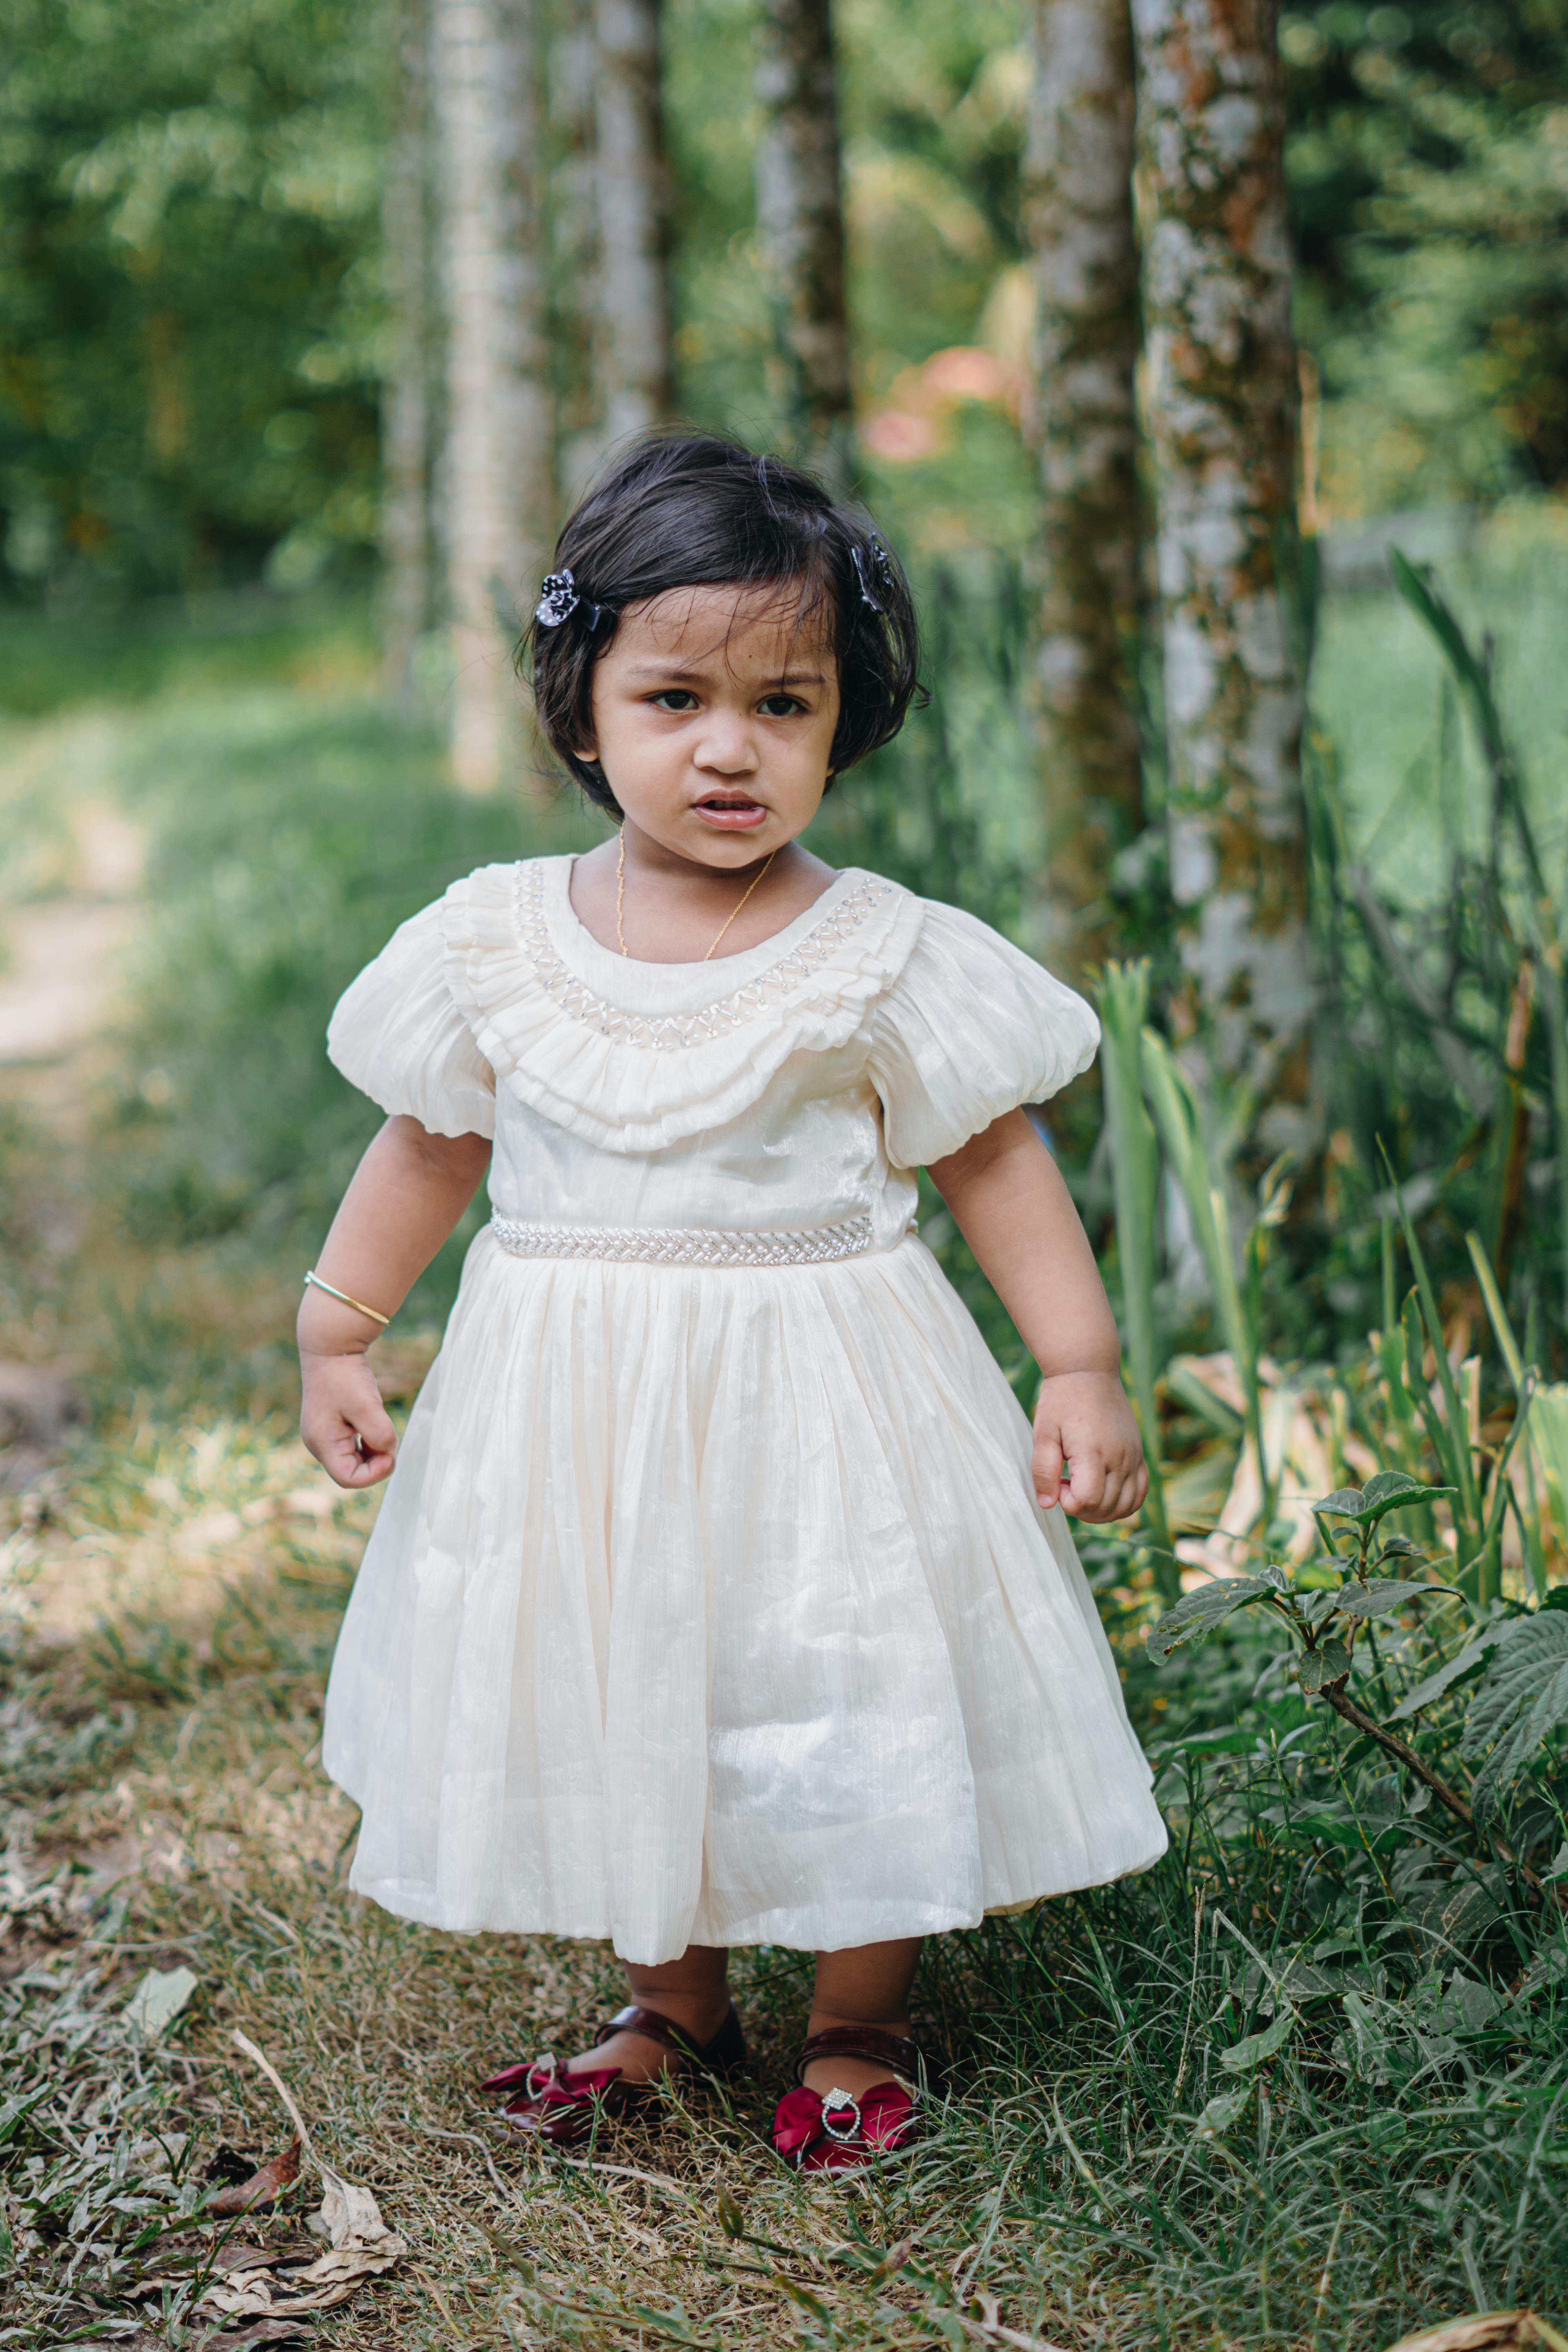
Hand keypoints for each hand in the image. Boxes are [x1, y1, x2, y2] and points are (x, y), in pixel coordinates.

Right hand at [301, 1350, 397, 1487]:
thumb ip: (379, 1433)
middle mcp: (319, 1444)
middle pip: (353, 1471)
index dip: (374, 1474)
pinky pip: (355, 1446)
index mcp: (323, 1443)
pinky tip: (377, 1424)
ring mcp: (325, 1435)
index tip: (390, 1454)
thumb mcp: (366, 1405)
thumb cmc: (345, 1375)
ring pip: (355, 1459)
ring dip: (375, 1451)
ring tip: (384, 1428)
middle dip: (377, 1461)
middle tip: (391, 1439)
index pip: (349, 1478)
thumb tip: (388, 1452)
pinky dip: (370, 1441)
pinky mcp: (333, 1427)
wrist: (331, 1347)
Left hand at [1031, 1370, 1147, 1522]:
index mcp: (1093, 1451)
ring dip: (1101, 1511)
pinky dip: (1124, 1503)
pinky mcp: (1139, 1454)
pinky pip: (1140, 1492)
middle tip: (1064, 1485)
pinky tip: (1103, 1491)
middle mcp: (1119, 1457)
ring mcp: (1133, 1456)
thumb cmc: (1061, 1401)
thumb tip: (1048, 1505)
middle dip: (1081, 1508)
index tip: (1058, 1484)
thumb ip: (1043, 1471)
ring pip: (1126, 1506)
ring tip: (1082, 1489)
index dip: (1069, 1503)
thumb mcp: (1043, 1434)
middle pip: (1107, 1507)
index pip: (1089, 1500)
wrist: (1089, 1372)